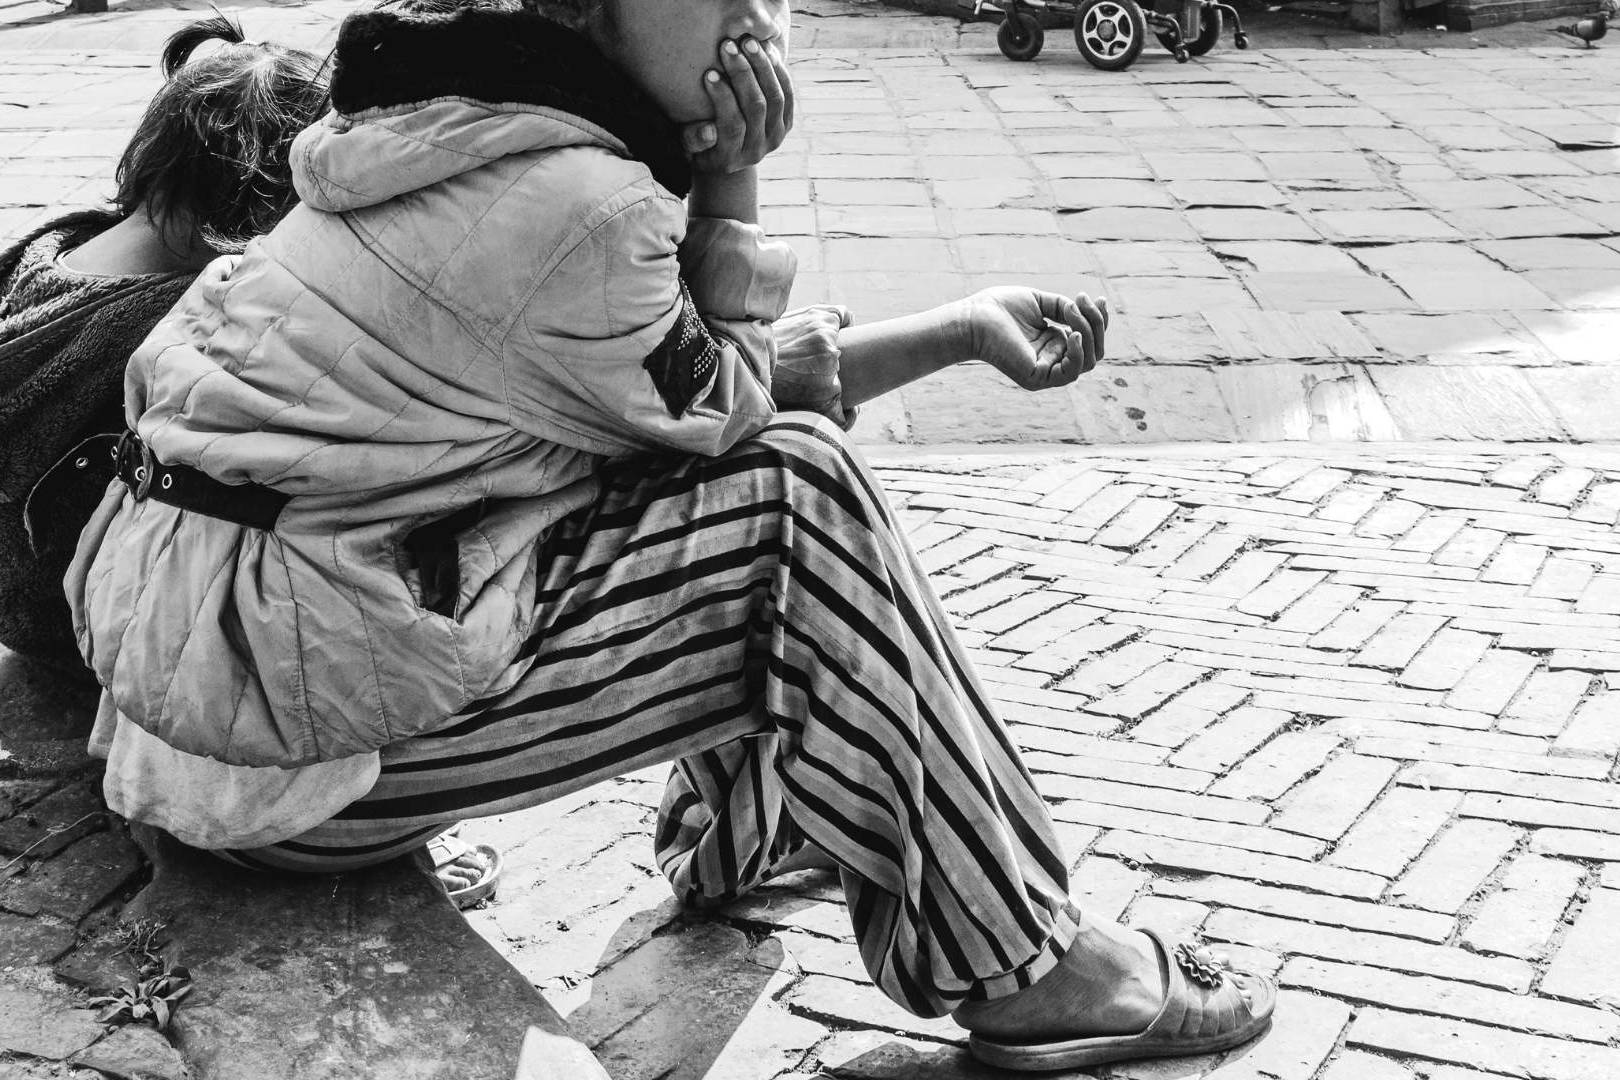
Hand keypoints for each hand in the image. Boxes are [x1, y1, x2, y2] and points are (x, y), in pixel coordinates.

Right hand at [681, 36, 793, 173]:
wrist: (727, 158)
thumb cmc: (698, 147)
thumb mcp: (687, 147)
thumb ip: (693, 139)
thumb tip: (709, 130)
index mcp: (729, 157)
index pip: (732, 125)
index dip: (722, 98)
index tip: (709, 72)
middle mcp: (756, 150)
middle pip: (756, 107)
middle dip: (742, 74)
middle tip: (728, 47)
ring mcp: (774, 137)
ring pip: (775, 98)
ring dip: (762, 66)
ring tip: (747, 42)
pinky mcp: (786, 124)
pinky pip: (787, 93)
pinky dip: (777, 70)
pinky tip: (764, 49)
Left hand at [961, 287, 1107, 390]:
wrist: (973, 318)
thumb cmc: (1000, 308)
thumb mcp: (1040, 302)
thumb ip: (1064, 308)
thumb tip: (1085, 314)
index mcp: (1053, 344)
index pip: (1089, 339)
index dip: (1099, 319)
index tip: (1098, 297)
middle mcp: (1053, 360)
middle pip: (1094, 351)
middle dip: (1096, 323)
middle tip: (1083, 298)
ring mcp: (1046, 372)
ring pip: (1087, 361)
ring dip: (1087, 333)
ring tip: (1071, 311)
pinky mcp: (1038, 379)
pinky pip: (1071, 372)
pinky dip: (1077, 352)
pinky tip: (1072, 333)